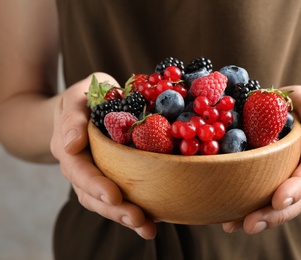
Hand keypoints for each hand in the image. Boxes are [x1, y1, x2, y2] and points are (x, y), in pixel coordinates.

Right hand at [50, 73, 155, 238]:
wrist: (83, 108)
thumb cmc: (85, 98)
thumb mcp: (76, 98)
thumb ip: (72, 117)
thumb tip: (71, 144)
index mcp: (68, 148)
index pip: (79, 170)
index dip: (95, 184)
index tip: (114, 195)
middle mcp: (79, 168)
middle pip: (91, 195)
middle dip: (114, 209)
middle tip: (138, 219)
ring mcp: (93, 176)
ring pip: (104, 203)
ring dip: (125, 216)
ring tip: (148, 228)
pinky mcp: (110, 179)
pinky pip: (118, 198)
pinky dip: (133, 209)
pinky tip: (153, 218)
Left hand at [222, 85, 300, 233]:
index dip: (297, 186)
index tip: (277, 200)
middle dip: (276, 214)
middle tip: (249, 224)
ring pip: (293, 207)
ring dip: (266, 220)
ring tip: (236, 226)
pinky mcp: (296, 188)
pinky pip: (283, 204)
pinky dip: (262, 214)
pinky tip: (237, 221)